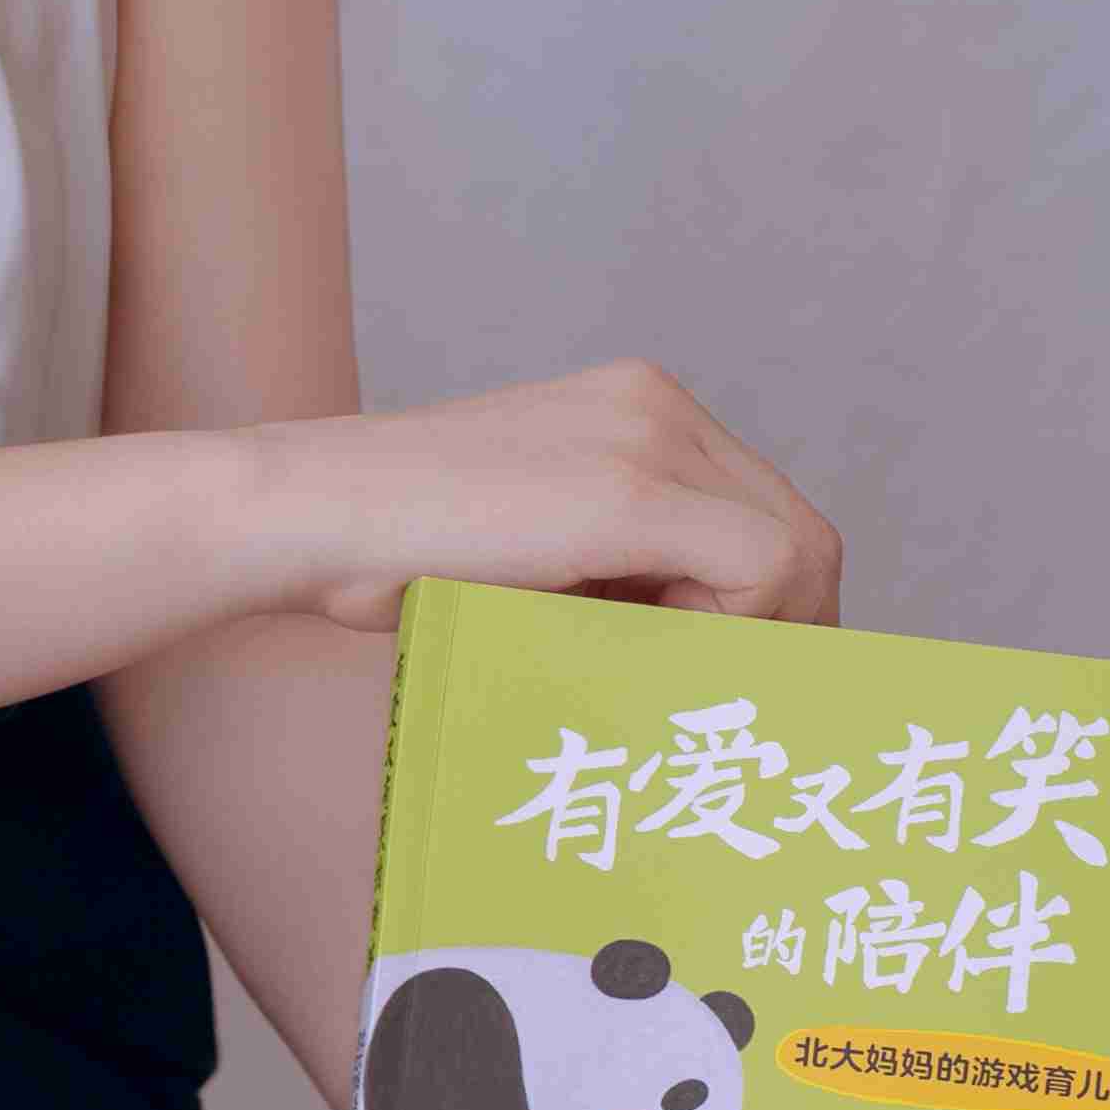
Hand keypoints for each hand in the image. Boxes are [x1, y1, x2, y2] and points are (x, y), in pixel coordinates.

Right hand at [275, 358, 844, 638]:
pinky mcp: (627, 492)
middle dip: (793, 629)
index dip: (778, 605)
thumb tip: (704, 652)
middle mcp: (657, 405)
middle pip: (800, 530)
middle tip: (752, 704)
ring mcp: (647, 439)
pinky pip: (759, 566)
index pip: (766, 510)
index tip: (742, 672)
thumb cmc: (396, 550)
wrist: (309, 515)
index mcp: (636, 406)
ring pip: (793, 550)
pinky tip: (659, 656)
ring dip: (759, 635)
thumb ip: (619, 570)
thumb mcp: (537, 547)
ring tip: (692, 687)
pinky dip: (734, 628)